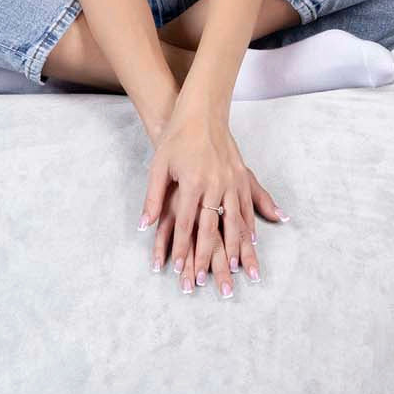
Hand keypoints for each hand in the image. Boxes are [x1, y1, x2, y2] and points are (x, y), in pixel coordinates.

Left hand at [140, 101, 286, 295]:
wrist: (201, 113)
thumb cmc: (176, 139)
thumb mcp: (158, 166)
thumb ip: (153, 198)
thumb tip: (143, 225)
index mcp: (192, 182)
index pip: (185, 224)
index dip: (181, 249)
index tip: (179, 269)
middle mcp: (214, 184)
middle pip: (211, 228)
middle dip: (208, 257)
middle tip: (204, 280)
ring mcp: (231, 181)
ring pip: (235, 221)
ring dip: (235, 248)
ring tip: (235, 270)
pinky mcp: (242, 176)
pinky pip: (247, 207)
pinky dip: (249, 227)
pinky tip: (250, 242)